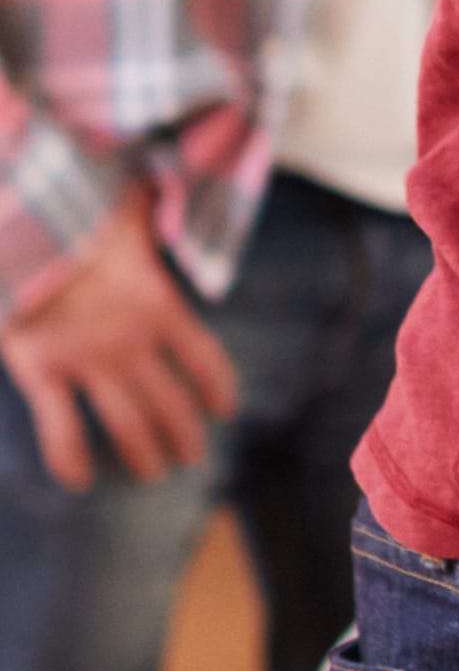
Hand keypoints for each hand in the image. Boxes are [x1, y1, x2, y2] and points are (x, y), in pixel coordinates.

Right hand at [1, 212, 236, 488]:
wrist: (21, 217)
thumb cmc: (72, 207)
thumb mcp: (124, 209)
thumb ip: (147, 213)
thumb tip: (162, 188)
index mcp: (160, 305)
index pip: (206, 360)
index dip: (218, 389)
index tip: (225, 411)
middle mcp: (132, 340)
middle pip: (173, 404)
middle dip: (185, 436)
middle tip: (190, 458)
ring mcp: (87, 359)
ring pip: (128, 425)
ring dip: (144, 455)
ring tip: (151, 473)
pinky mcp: (40, 368)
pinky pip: (60, 428)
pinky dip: (69, 459)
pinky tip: (78, 482)